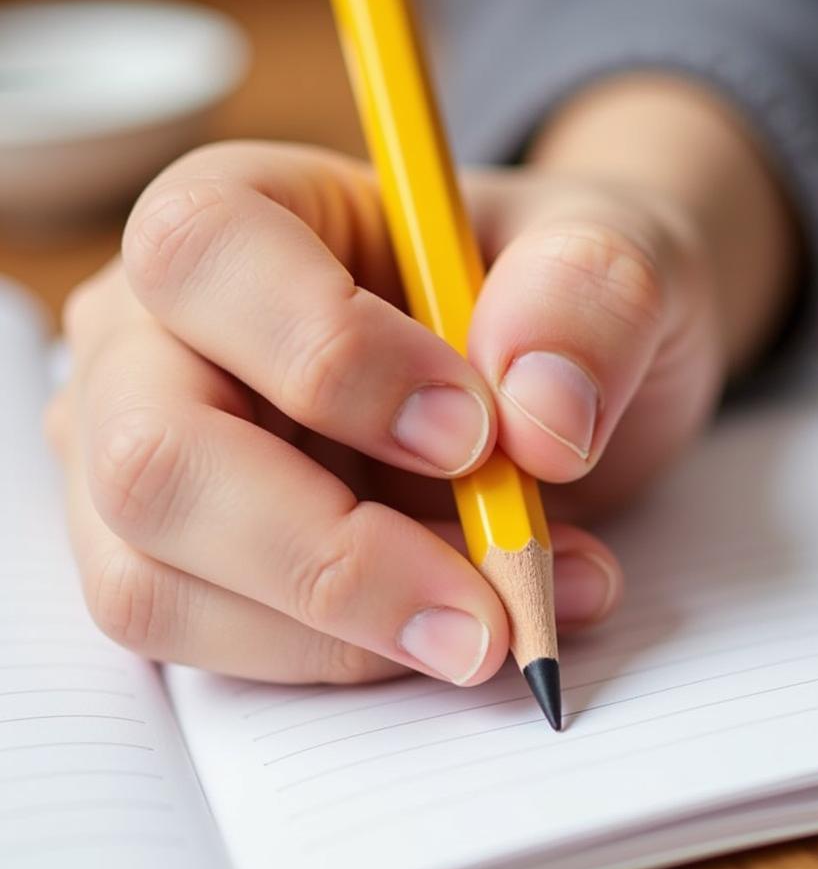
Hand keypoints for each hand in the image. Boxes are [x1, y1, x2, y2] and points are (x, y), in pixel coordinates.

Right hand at [46, 80, 792, 686]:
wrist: (552, 376)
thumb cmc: (552, 295)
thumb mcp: (614, 255)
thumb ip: (594, 294)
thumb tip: (539, 414)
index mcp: (248, 207)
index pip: (205, 254)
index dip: (328, 354)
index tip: (473, 435)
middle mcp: (163, 333)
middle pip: (152, 454)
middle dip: (329, 554)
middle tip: (487, 605)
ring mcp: (154, 454)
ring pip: (154, 581)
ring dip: (343, 632)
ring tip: (501, 620)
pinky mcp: (180, 558)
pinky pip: (204, 645)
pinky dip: (338, 660)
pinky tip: (454, 629)